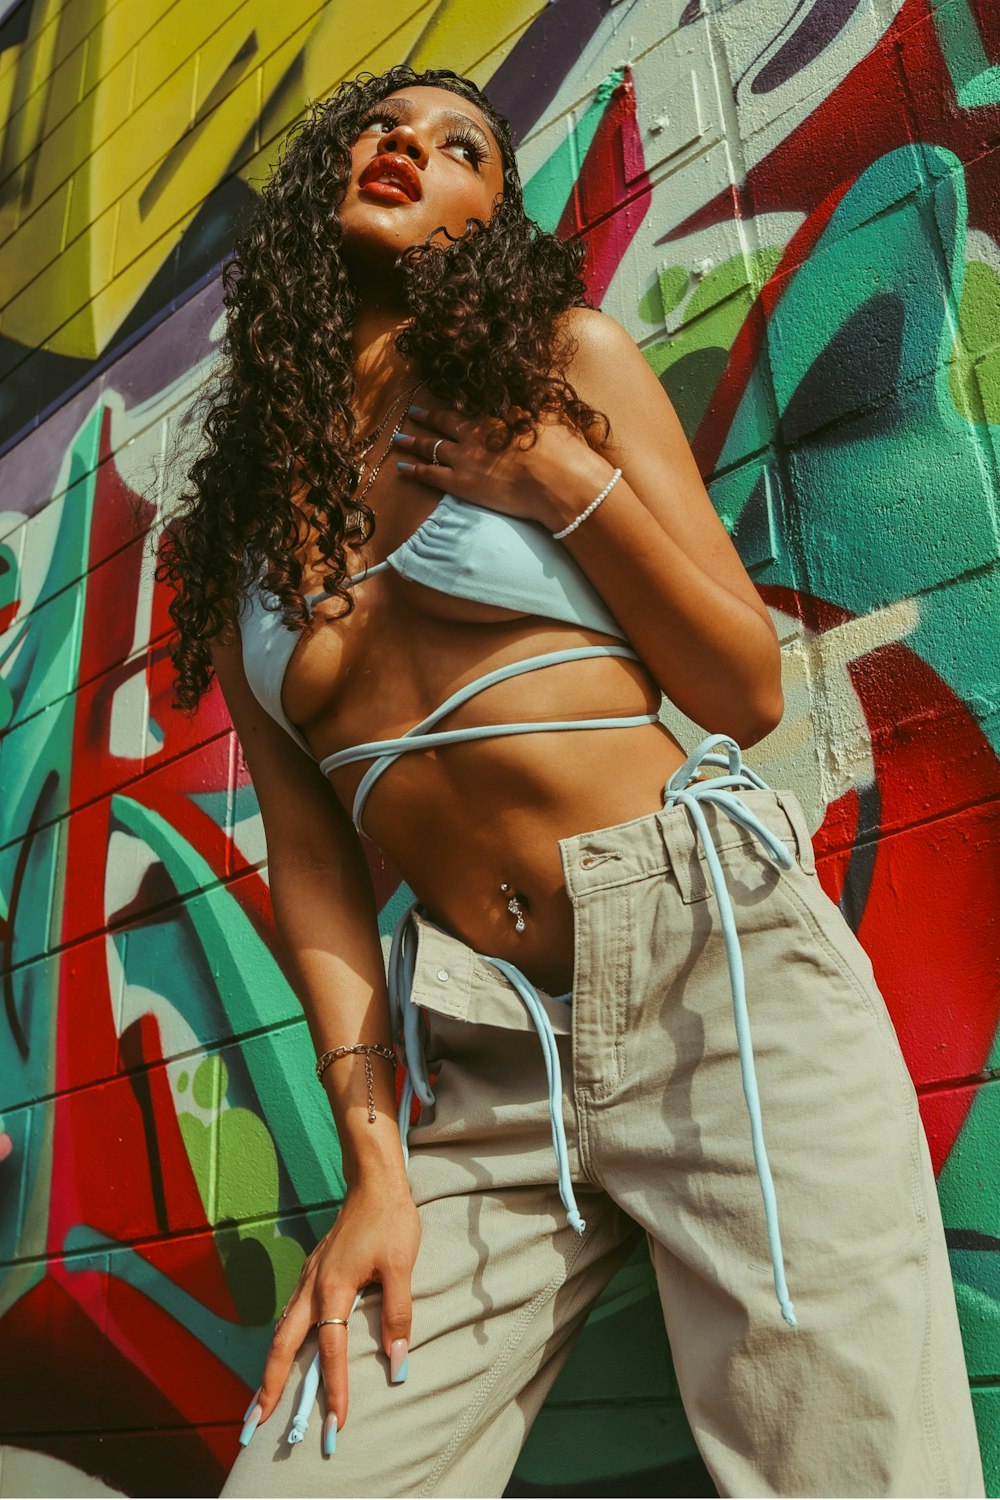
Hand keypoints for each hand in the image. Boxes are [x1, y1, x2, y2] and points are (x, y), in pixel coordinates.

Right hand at [241, 1180, 420, 1452]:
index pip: (332, 1351)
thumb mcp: (402, 1265)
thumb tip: (397, 1363)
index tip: (335, 1423)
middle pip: (282, 1346)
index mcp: (333, 1288)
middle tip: (255, 1423)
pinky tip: (283, 1354)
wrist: (374, 1181)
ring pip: (281, 1331)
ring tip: (259, 1401)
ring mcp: (308, 1278)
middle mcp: (312, 1287)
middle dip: (268, 1387)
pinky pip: (289, 1316)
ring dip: (269, 1367)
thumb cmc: (391, 1220)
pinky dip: (280, 1344)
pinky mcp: (312, 1272)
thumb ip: (398, 1315)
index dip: (334, 1389)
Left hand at [391, 404, 612, 531]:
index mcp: (497, 413)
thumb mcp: (553, 412)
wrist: (558, 480)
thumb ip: (538, 400)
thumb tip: (535, 386)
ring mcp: (465, 456)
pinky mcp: (461, 482)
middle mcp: (475, 430)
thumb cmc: (563, 449)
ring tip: (399, 439)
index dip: (456, 400)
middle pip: (444, 420)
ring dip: (413, 441)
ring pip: (431, 445)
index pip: (470, 403)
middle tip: (413, 412)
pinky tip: (401, 468)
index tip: (447, 395)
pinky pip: (429, 474)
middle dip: (427, 416)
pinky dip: (413, 470)